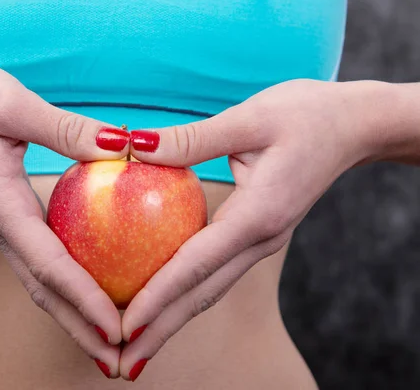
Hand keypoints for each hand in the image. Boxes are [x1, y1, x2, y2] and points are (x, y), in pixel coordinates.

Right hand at [0, 61, 128, 376]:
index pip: (49, 263)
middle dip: (79, 329)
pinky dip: (70, 287)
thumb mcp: (14, 104)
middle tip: (118, 360)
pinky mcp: (13, 222)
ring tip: (111, 341)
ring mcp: (6, 229)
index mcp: (1, 206)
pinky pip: (45, 263)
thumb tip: (121, 146)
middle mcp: (2, 228)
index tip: (115, 328)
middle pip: (45, 291)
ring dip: (75, 316)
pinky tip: (97, 291)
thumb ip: (65, 129)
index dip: (84, 298)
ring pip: (43, 284)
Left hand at [118, 79, 396, 379]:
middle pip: (202, 294)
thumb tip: (136, 149)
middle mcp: (260, 240)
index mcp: (258, 215)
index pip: (197, 264)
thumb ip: (192, 139)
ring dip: (171, 319)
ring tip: (136, 345)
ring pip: (209, 290)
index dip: (159, 297)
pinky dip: (185, 292)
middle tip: (122, 363)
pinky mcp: (257, 234)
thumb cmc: (307, 114)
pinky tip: (162, 299)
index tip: (126, 326)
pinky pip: (215, 272)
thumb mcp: (249, 117)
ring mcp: (261, 242)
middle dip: (161, 331)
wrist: (355, 126)